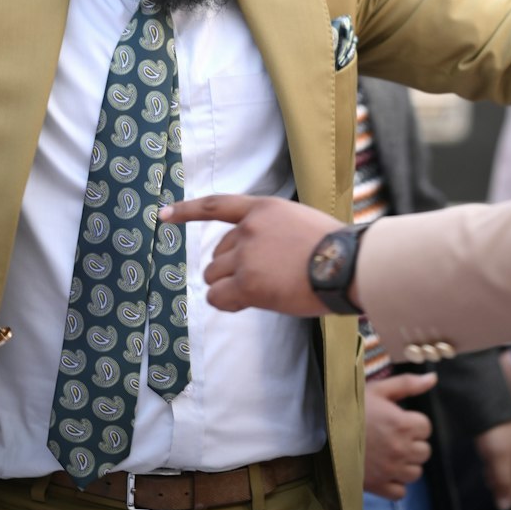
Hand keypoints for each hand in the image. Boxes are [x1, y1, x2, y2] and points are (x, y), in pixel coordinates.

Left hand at [160, 194, 345, 314]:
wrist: (347, 265)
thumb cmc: (335, 251)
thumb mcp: (300, 223)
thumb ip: (274, 231)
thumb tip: (262, 256)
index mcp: (263, 208)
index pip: (216, 206)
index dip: (187, 211)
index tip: (163, 214)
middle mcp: (248, 229)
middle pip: (216, 254)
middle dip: (231, 270)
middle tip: (263, 281)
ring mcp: (247, 256)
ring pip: (215, 277)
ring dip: (230, 288)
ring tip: (264, 291)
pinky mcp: (248, 283)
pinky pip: (219, 298)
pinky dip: (227, 304)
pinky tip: (246, 303)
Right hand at [363, 372, 436, 498]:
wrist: (322, 428)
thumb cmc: (351, 406)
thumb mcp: (378, 389)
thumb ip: (408, 384)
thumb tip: (433, 378)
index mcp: (402, 424)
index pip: (426, 427)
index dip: (413, 422)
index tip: (398, 419)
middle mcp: (401, 449)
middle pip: (424, 451)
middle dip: (412, 443)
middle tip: (393, 435)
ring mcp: (391, 470)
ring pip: (415, 473)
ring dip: (406, 463)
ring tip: (389, 452)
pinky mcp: (379, 486)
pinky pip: (401, 492)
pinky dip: (395, 483)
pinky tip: (384, 469)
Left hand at [474, 421, 510, 509]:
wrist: (486, 413)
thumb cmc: (495, 431)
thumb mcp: (499, 458)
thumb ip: (503, 483)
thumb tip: (504, 507)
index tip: (499, 482)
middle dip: (503, 486)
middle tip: (493, 471)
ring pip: (508, 488)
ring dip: (496, 480)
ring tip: (491, 464)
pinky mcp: (509, 465)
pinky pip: (502, 480)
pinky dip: (494, 475)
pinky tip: (489, 463)